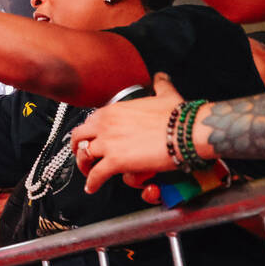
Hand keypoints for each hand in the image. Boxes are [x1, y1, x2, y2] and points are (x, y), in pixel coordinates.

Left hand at [71, 72, 185, 199]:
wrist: (186, 132)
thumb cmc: (177, 116)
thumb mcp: (166, 95)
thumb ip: (161, 85)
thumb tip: (162, 78)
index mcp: (114, 110)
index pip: (91, 121)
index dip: (90, 131)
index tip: (92, 137)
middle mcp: (106, 125)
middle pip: (79, 137)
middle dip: (78, 147)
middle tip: (83, 155)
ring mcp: (108, 143)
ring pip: (84, 156)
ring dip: (84, 166)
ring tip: (88, 173)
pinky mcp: (115, 161)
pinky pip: (96, 175)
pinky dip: (92, 183)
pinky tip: (92, 187)